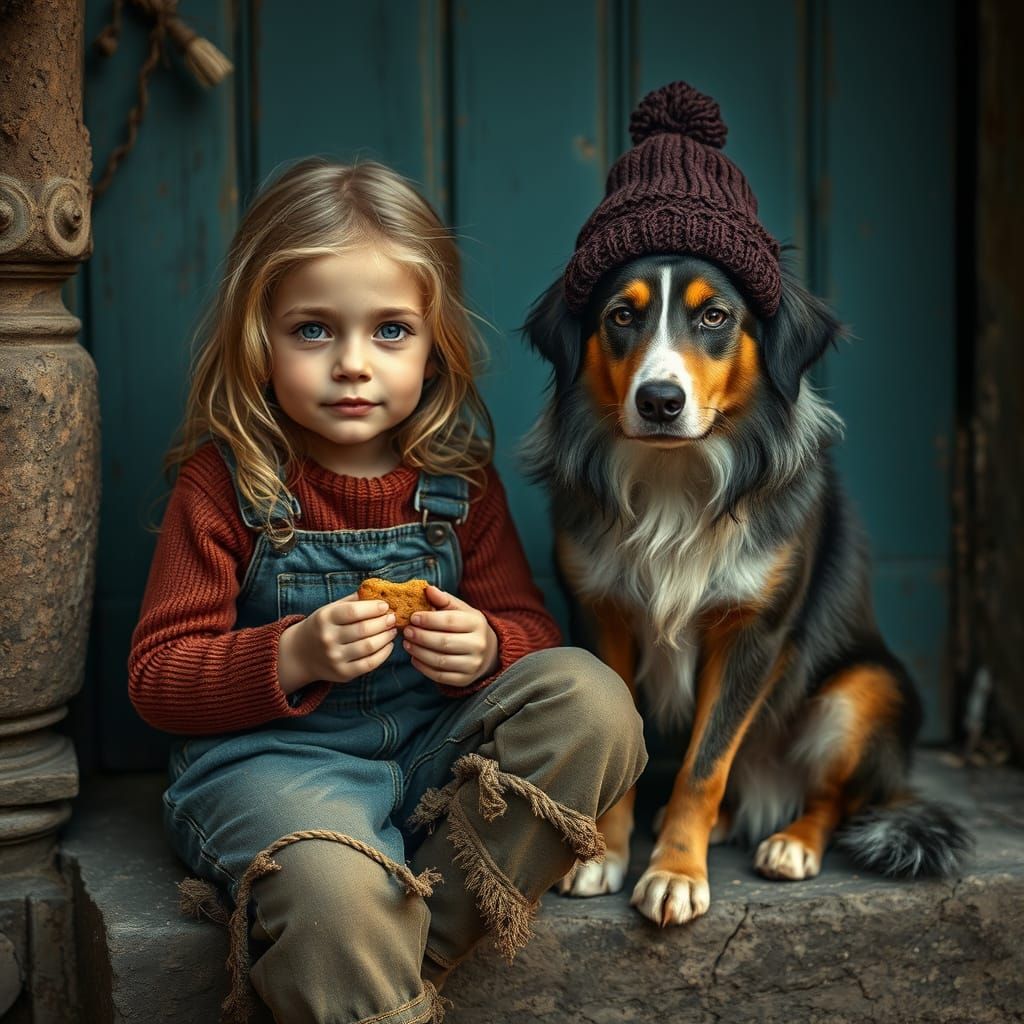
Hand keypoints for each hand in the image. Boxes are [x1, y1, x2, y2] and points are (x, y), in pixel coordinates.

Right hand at [278, 594, 396, 693]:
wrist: (300, 654)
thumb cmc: (322, 626)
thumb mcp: (330, 609)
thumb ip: (353, 601)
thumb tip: (379, 592)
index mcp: (325, 618)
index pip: (353, 611)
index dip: (373, 608)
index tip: (385, 606)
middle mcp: (328, 638)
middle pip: (364, 629)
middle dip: (383, 622)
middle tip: (393, 618)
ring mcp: (335, 657)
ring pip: (369, 646)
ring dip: (386, 637)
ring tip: (392, 630)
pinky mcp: (343, 673)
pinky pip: (370, 664)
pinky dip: (384, 654)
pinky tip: (388, 645)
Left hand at [402, 585, 498, 687]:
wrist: (487, 651)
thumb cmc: (467, 626)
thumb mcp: (461, 610)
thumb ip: (444, 600)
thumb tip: (427, 589)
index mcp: (477, 623)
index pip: (449, 621)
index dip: (428, 619)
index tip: (412, 617)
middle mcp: (478, 645)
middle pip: (444, 642)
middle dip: (421, 637)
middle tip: (406, 631)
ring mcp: (472, 664)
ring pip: (440, 661)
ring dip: (419, 652)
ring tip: (406, 643)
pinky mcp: (464, 680)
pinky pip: (440, 676)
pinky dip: (423, 667)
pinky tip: (414, 658)